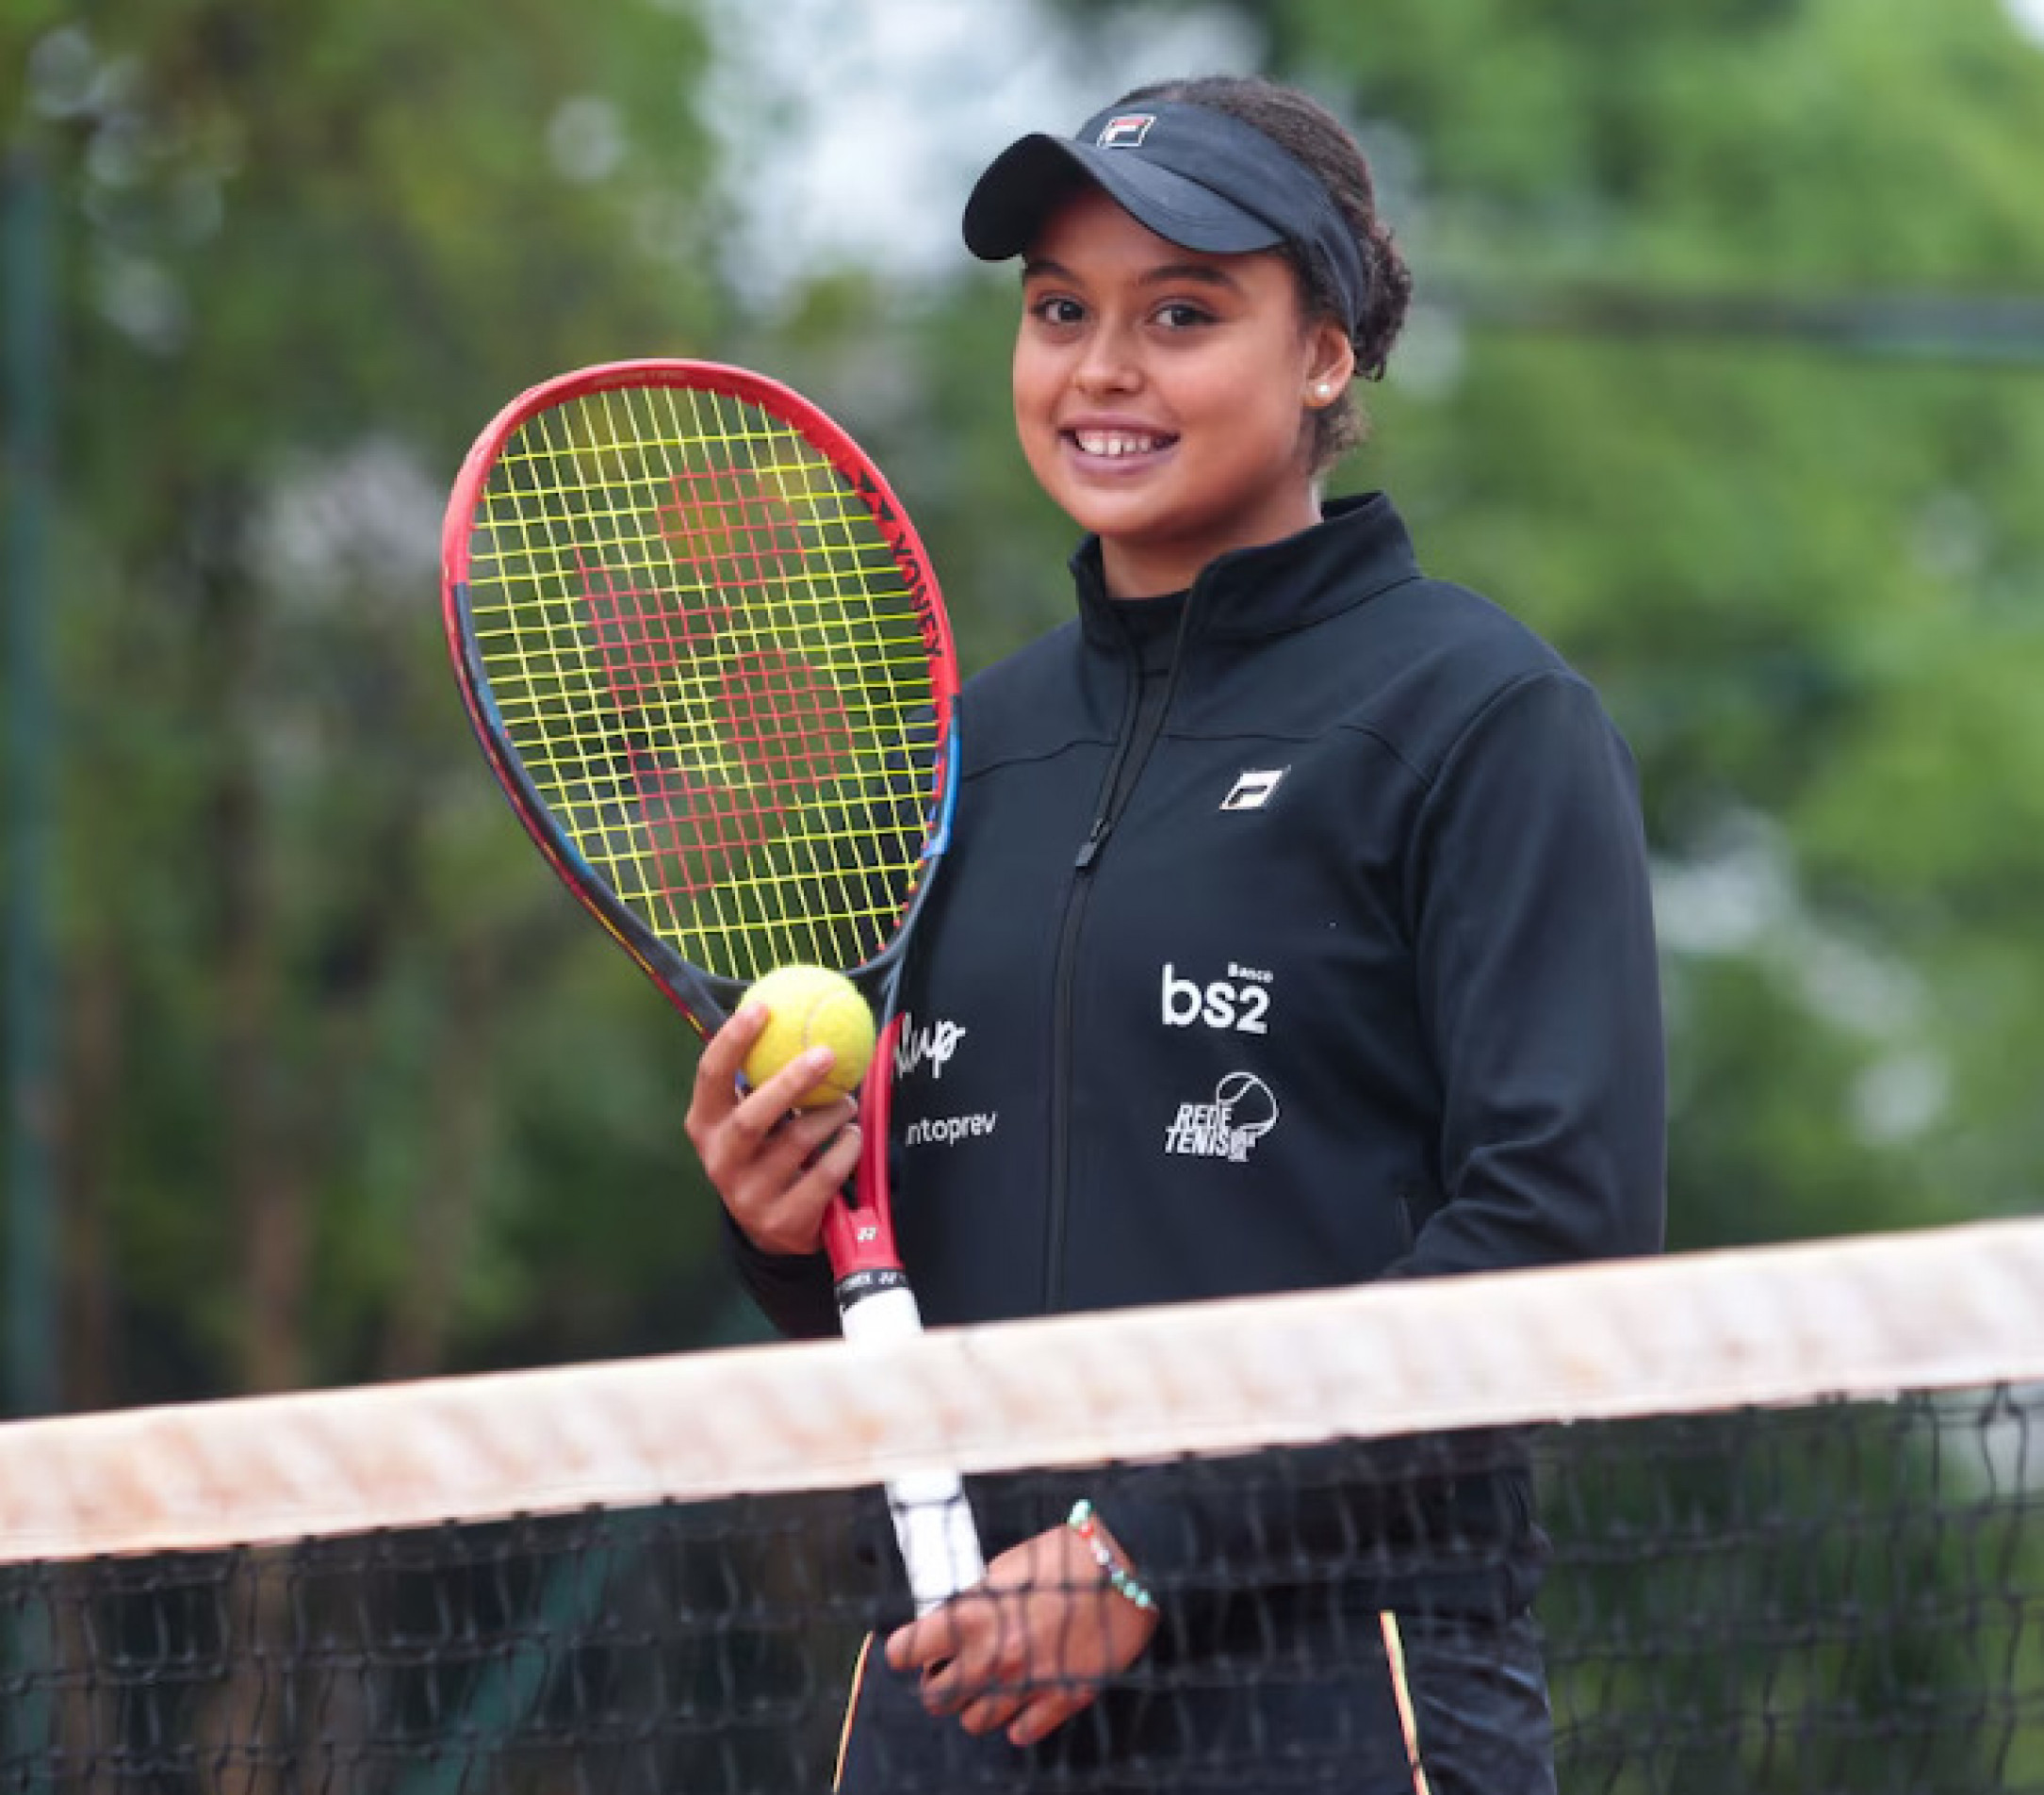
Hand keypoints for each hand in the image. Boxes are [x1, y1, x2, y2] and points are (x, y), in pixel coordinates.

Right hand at [684, 1002, 860, 1256]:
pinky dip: (845, 1149)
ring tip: (848, 1101)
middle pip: (753, 1117)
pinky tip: (853, 1136)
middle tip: (826, 1053)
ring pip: (798, 1143)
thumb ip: (763, 1075)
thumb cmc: (766, 1151)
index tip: (763, 1008)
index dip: (733, 1040)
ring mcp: (747, 1196)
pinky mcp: (781, 1221)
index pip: (711, 1076)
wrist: (770, 1229)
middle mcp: (719, 1161)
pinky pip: (825, 1175)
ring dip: (832, 1114)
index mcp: (704, 1125)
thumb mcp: (753, 1117)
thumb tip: (795, 1009)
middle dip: (790, 1081)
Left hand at [883, 1520, 1160, 1748]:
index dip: (906, 1649)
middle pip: (936, 1698)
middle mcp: (991, 1658)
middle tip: (957, 1665)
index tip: (913, 1648)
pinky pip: (1020, 1733)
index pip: (904, 1651)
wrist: (1128, 1569)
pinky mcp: (1061, 1700)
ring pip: (974, 1723)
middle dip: (941, 1682)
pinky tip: (1028, 1693)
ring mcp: (1026, 1685)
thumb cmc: (1065, 1556)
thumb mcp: (1005, 1568)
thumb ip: (972, 1601)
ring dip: (977, 1703)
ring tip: (994, 1680)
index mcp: (971, 1617)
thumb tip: (951, 1623)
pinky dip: (1018, 1719)